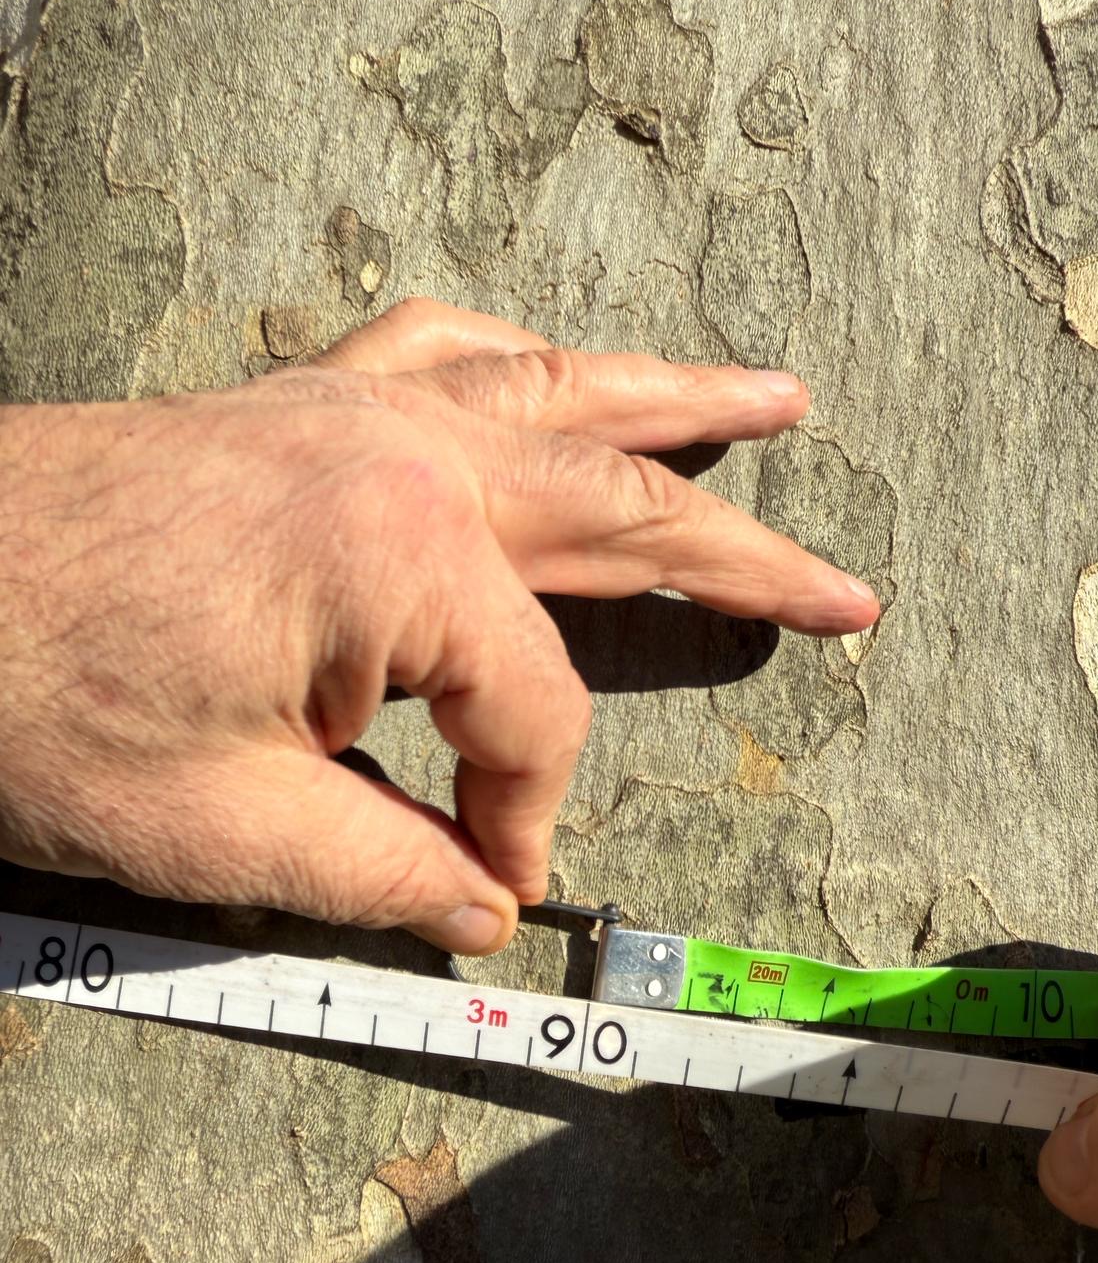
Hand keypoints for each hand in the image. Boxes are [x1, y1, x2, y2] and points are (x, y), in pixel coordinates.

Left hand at [0, 299, 876, 951]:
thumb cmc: (32, 693)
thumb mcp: (223, 830)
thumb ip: (384, 870)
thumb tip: (478, 909)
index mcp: (402, 557)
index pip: (528, 717)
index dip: (521, 821)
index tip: (487, 888)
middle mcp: (405, 455)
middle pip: (620, 513)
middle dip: (747, 562)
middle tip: (851, 590)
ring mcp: (355, 408)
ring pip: (561, 398)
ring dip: (676, 406)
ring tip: (776, 400)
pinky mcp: (303, 398)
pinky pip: (448, 353)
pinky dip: (526, 363)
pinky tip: (559, 368)